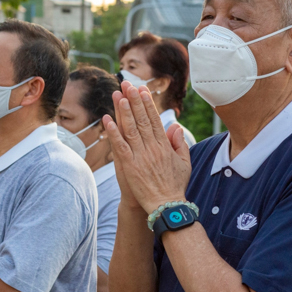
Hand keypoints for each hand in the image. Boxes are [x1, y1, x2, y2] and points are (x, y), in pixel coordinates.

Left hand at [104, 81, 191, 215]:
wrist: (167, 206)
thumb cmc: (175, 186)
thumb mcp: (184, 163)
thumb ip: (180, 143)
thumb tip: (175, 126)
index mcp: (165, 146)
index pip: (154, 119)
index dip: (147, 104)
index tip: (142, 90)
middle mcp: (153, 147)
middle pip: (142, 119)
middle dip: (135, 100)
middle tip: (128, 84)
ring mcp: (141, 156)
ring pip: (131, 129)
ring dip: (124, 111)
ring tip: (119, 95)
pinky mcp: (130, 166)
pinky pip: (121, 146)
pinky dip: (114, 132)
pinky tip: (108, 120)